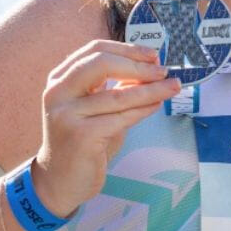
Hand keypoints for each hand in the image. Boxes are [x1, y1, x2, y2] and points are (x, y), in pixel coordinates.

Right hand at [33, 40, 180, 216]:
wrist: (60, 181)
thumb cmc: (83, 142)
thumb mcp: (96, 107)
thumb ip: (115, 87)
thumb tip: (150, 68)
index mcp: (60, 79)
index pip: (95, 49)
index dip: (127, 49)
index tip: (153, 55)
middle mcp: (58, 92)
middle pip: (102, 63)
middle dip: (138, 65)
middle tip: (163, 71)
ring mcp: (67, 114)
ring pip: (118, 95)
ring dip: (151, 89)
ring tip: (172, 87)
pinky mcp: (81, 136)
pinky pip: (121, 118)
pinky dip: (143, 110)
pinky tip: (156, 105)